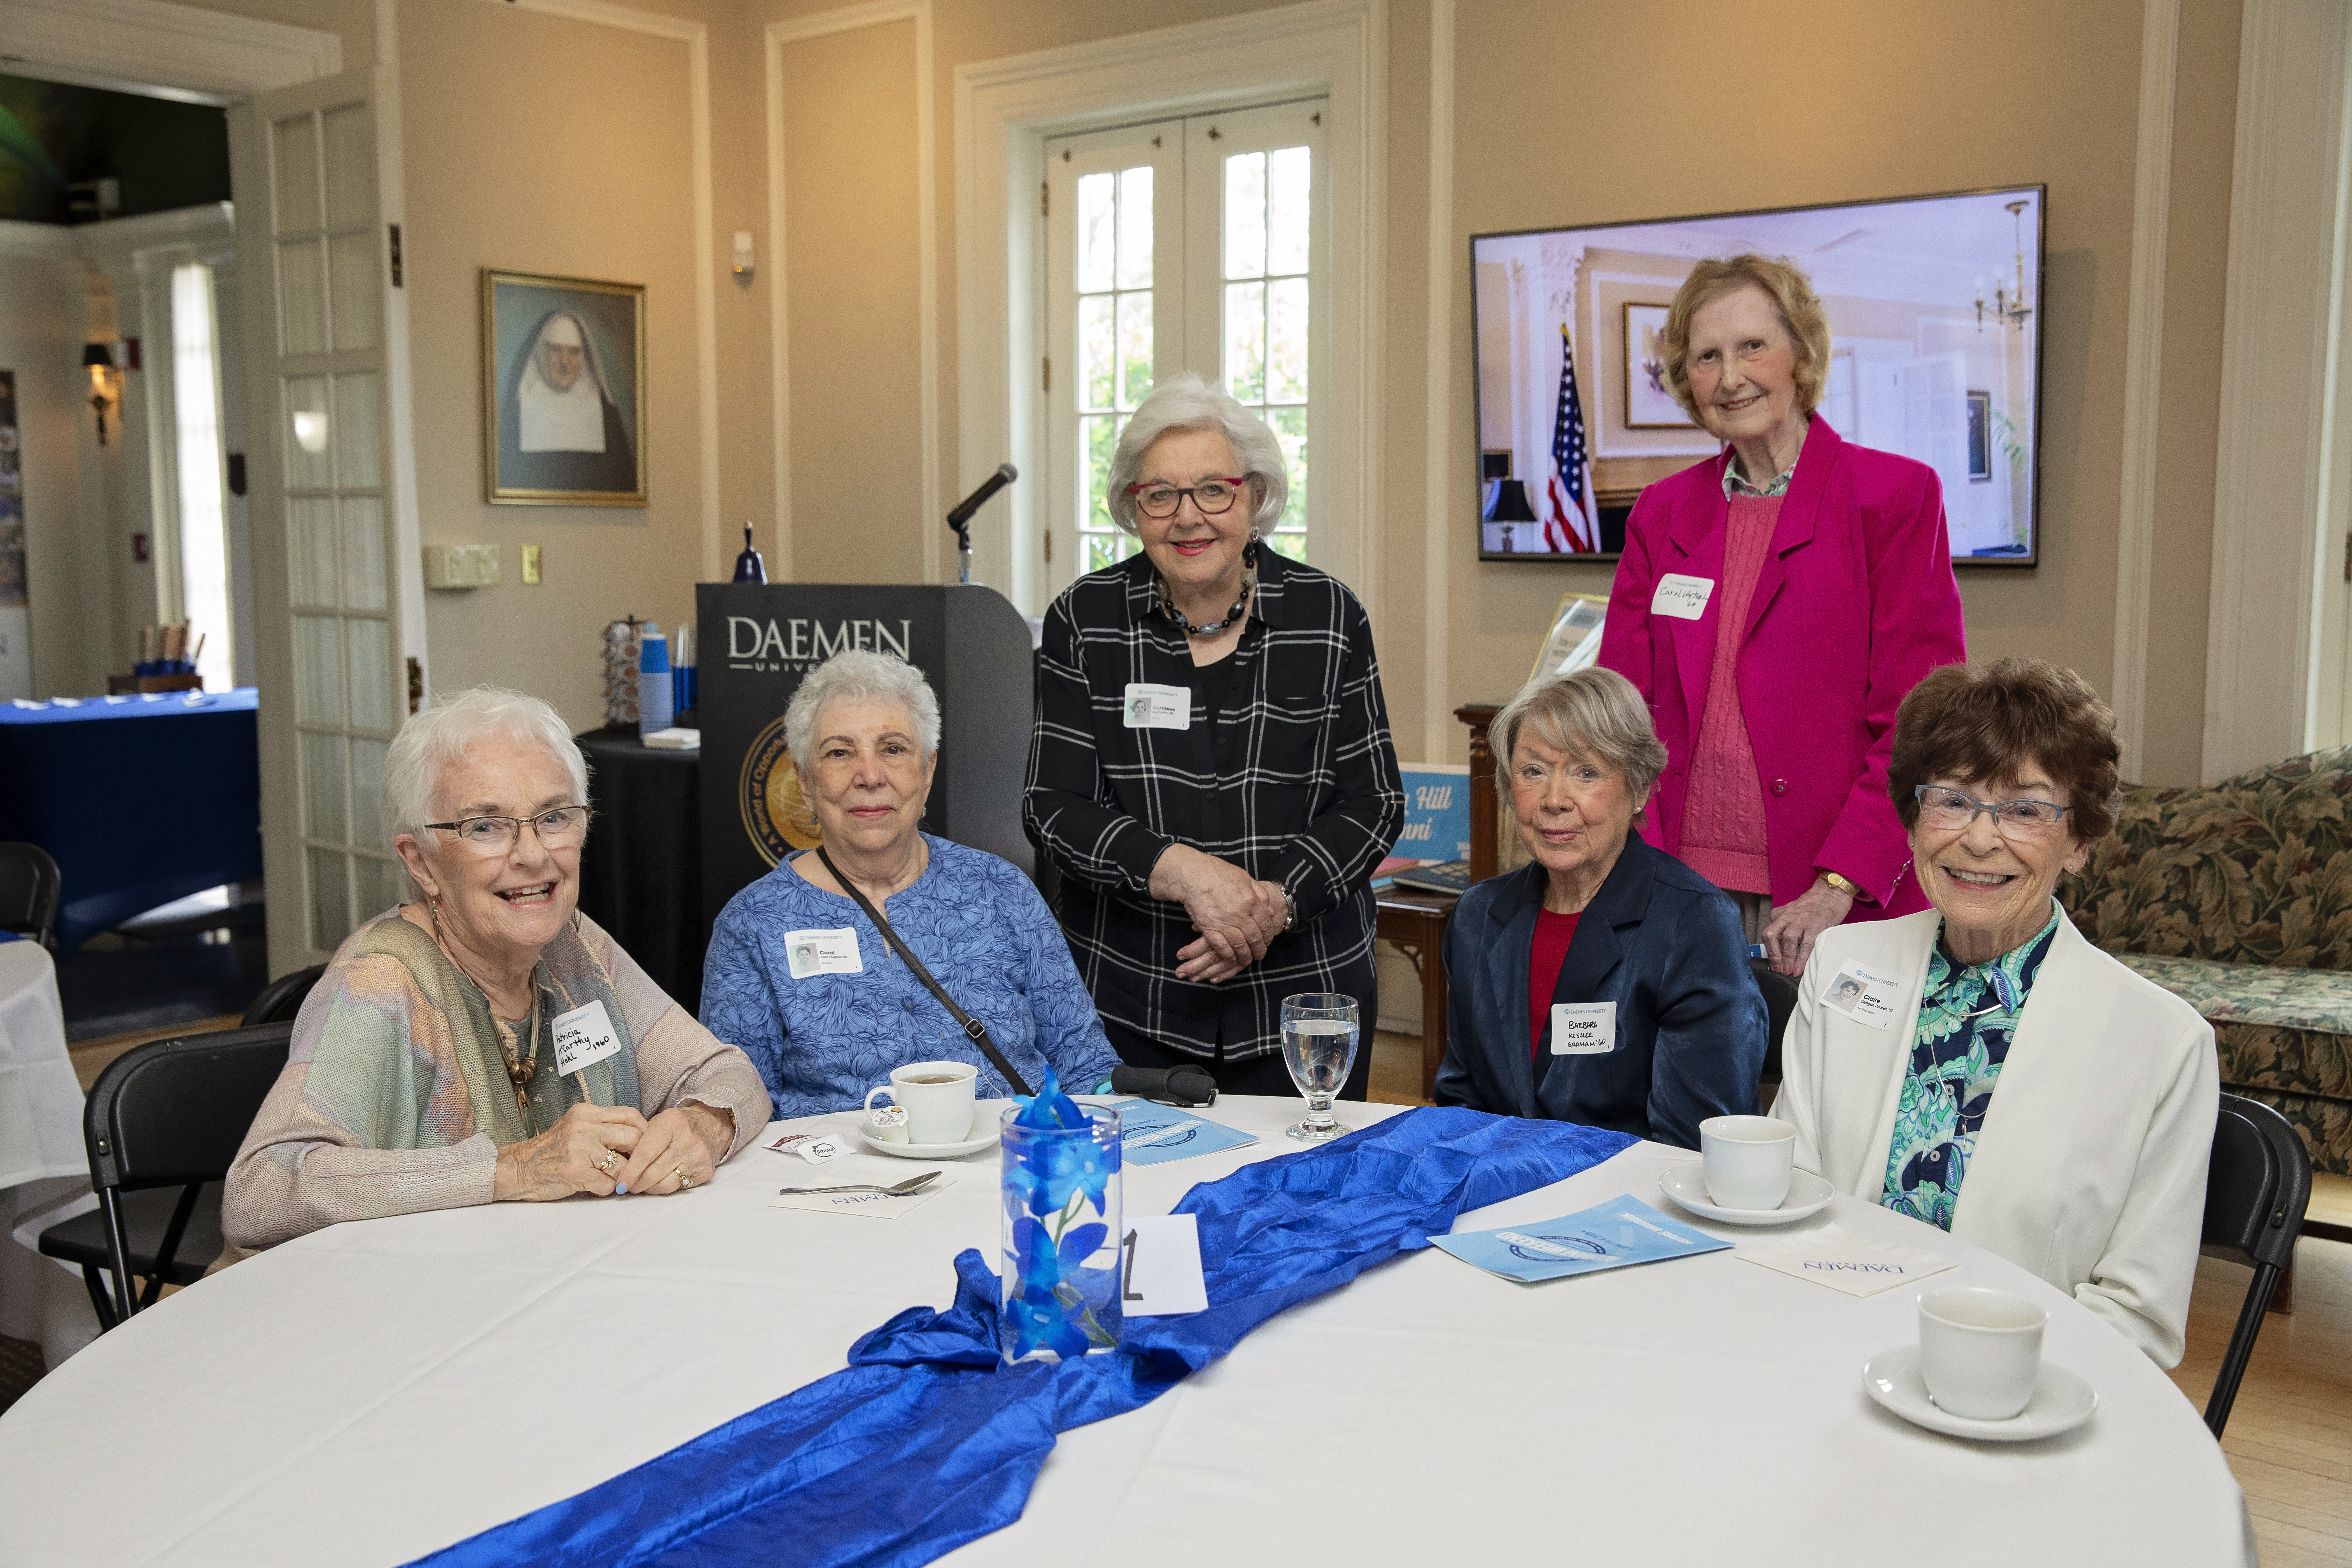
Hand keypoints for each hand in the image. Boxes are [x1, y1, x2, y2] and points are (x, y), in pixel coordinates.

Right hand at [492, 1103, 646, 1201]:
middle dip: (638, 1155)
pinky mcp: (576, 1171)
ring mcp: (580, 1148)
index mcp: (586, 1112)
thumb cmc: (551, 1151)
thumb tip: (638, 1135)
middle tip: (634, 1165)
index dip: (643, 1131)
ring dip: (620, 1177)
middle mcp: (584, 1126)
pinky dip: (605, 1189)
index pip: (630, 1115)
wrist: (519, 1168)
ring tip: (609, 1178)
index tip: (645, 1144)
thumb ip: (603, 1127)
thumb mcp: (576, 1127)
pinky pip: (607, 1184)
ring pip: (623, 1164)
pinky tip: (594, 1186)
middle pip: (633, 1137)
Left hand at [612, 1102, 732, 1195]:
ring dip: (648, 1189)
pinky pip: (677, 1188)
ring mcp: (698, 1157)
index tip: (620, 1182)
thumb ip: (640, 1140)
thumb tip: (618, 1166)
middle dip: (635, 1183)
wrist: (711, 1126)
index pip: (646, 1152)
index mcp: (672, 1123)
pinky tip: (658, 1182)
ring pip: (664, 1184)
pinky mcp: (704, 1172)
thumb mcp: (658, 1122)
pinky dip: (663, 1188)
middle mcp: (688, 1140)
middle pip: (653, 1172)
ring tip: (641, 1185)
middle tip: (626, 1186)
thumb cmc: (677, 1126)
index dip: (630, 1171)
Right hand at [1175, 880, 1289, 981]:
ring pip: (1240, 945)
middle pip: (1254, 937)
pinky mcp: (1209, 928)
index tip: (1268, 941)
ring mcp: (1224, 922)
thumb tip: (1270, 911)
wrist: (1191, 875)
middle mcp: (1239, 913)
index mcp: (1250, 900)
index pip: (1265, 923)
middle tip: (1260, 955)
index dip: (1268, 935)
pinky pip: (1221, 947)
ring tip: (1248, 960)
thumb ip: (1260, 894)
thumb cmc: (1218, 872)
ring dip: (1245, 955)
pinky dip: (1228, 955)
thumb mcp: (1245, 877)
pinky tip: (1231, 958)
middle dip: (1259, 949)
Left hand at [1761, 876, 1855, 976]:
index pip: (1768, 934)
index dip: (1769, 951)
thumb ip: (1784, 928)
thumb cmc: (1811, 907)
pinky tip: (1799, 968)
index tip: (1773, 964)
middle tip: (1776, 969)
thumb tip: (1780, 951)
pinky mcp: (1815, 926)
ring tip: (1787, 971)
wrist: (1830, 894)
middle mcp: (1787, 917)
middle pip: (1770, 935)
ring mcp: (1801, 921)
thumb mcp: (1791, 914)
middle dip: (1772, 955)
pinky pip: (1805, 945)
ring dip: (1786, 959)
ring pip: (1786, 940)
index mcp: (1779, 915)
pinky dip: (1801, 959)